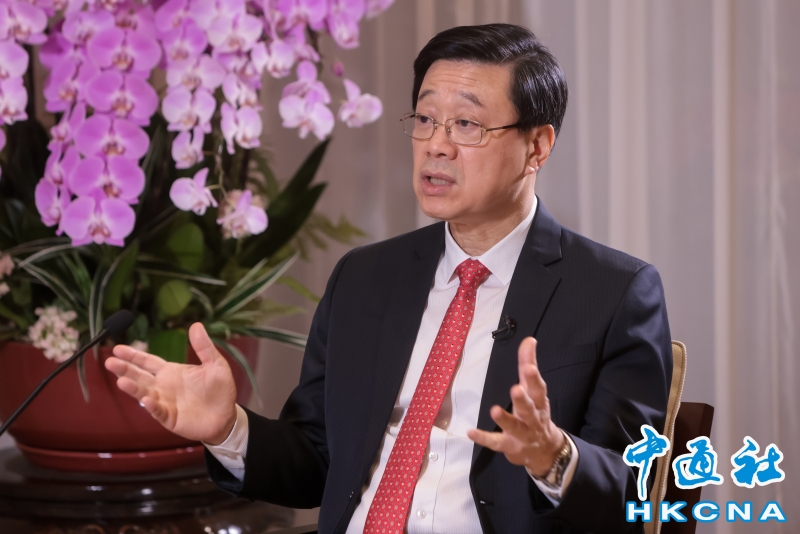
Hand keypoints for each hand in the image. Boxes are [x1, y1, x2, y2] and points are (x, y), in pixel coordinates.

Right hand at [105, 322, 237, 444]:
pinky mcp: (170, 417)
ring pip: (144, 393)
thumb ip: (204, 347)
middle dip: (125, 369)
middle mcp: (163, 386)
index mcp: (171, 371)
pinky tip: (146, 400)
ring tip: (122, 381)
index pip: (147, 361)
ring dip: (133, 388)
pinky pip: (158, 411)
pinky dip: (152, 406)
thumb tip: (196, 324)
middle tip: (110, 362)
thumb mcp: (215, 364)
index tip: (117, 348)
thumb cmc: (220, 390)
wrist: (227, 416)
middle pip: (140, 376)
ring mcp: (164, 402)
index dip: (133, 355)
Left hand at [467, 336, 565, 476]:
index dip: (533, 378)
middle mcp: (533, 418)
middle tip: (516, 389)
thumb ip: (529, 364)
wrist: (545, 450)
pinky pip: (496, 442)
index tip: (529, 366)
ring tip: (494, 410)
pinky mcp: (509, 446)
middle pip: (529, 408)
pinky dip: (484, 438)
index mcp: (539, 402)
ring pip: (514, 426)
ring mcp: (522, 434)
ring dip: (505, 419)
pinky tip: (470, 432)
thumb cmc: (536, 413)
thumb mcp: (534, 390)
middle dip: (523, 399)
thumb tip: (529, 339)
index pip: (538, 388)